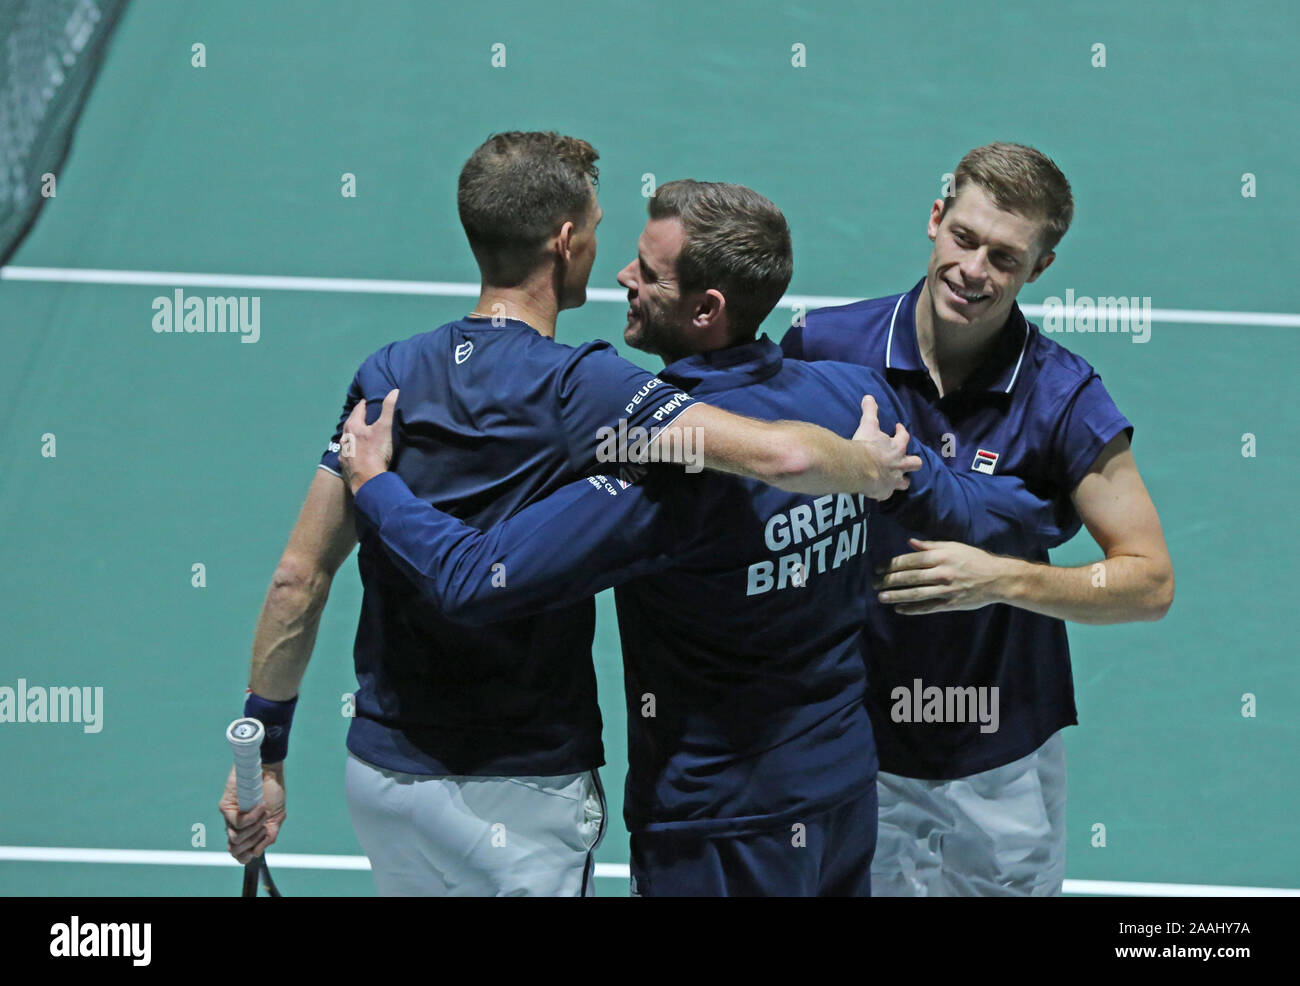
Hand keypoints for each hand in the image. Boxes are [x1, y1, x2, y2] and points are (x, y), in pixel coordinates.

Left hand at [219, 762, 285, 863]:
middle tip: (264, 828)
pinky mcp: (225, 807)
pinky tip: (260, 807)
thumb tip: (255, 854)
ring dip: (254, 829)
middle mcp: (235, 826)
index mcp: (246, 831)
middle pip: (235, 849)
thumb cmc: (273, 793)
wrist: (270, 772)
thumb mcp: (276, 818)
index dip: (244, 857)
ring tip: (264, 814)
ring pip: (236, 838)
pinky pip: (237, 823)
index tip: (255, 851)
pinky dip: (252, 818)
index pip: (238, 853)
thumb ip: (269, 836)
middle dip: (253, 842)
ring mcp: (229, 817)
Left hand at [339, 389, 398, 495]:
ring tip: (359, 433)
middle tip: (364, 415)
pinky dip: (351, 450)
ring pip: (346, 439)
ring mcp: (343, 453)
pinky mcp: (344, 466)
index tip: (368, 401)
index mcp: (353, 427)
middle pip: (350, 424)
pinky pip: (347, 454)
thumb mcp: (385, 428)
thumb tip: (394, 390)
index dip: (364, 404)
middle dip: (356, 418)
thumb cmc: (376, 452)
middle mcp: (345, 438)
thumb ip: (389, 409)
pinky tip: (355, 453)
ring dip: (352, 435)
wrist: (368, 480)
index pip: (358, 410)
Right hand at [853, 395, 921, 499]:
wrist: (858, 467)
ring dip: (902, 480)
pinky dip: (883, 492)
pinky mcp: (884, 492)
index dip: (902, 432)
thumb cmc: (866, 445)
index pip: (904, 437)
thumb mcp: (868, 425)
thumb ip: (869, 411)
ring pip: (904, 483)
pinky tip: (879, 492)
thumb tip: (869, 396)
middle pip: (915, 463)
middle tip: (908, 460)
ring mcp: (893, 480)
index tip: (898, 428)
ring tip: (898, 480)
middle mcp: (899, 465)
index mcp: (897, 447)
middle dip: (913, 461)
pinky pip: (886, 494)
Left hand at [874, 538, 1014, 614]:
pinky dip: (912, 609)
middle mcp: (941, 573)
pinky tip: (899, 609)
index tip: (878, 568)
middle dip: (889, 581)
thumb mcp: (953, 547)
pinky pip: (927, 607)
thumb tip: (910, 543)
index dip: (891, 565)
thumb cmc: (975, 559)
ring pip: (915, 594)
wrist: (997, 579)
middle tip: (874, 584)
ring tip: (881, 597)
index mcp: (940, 557)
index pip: (909, 561)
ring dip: (896, 596)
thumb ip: (931, 546)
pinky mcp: (950, 604)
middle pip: (909, 577)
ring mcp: (945, 590)